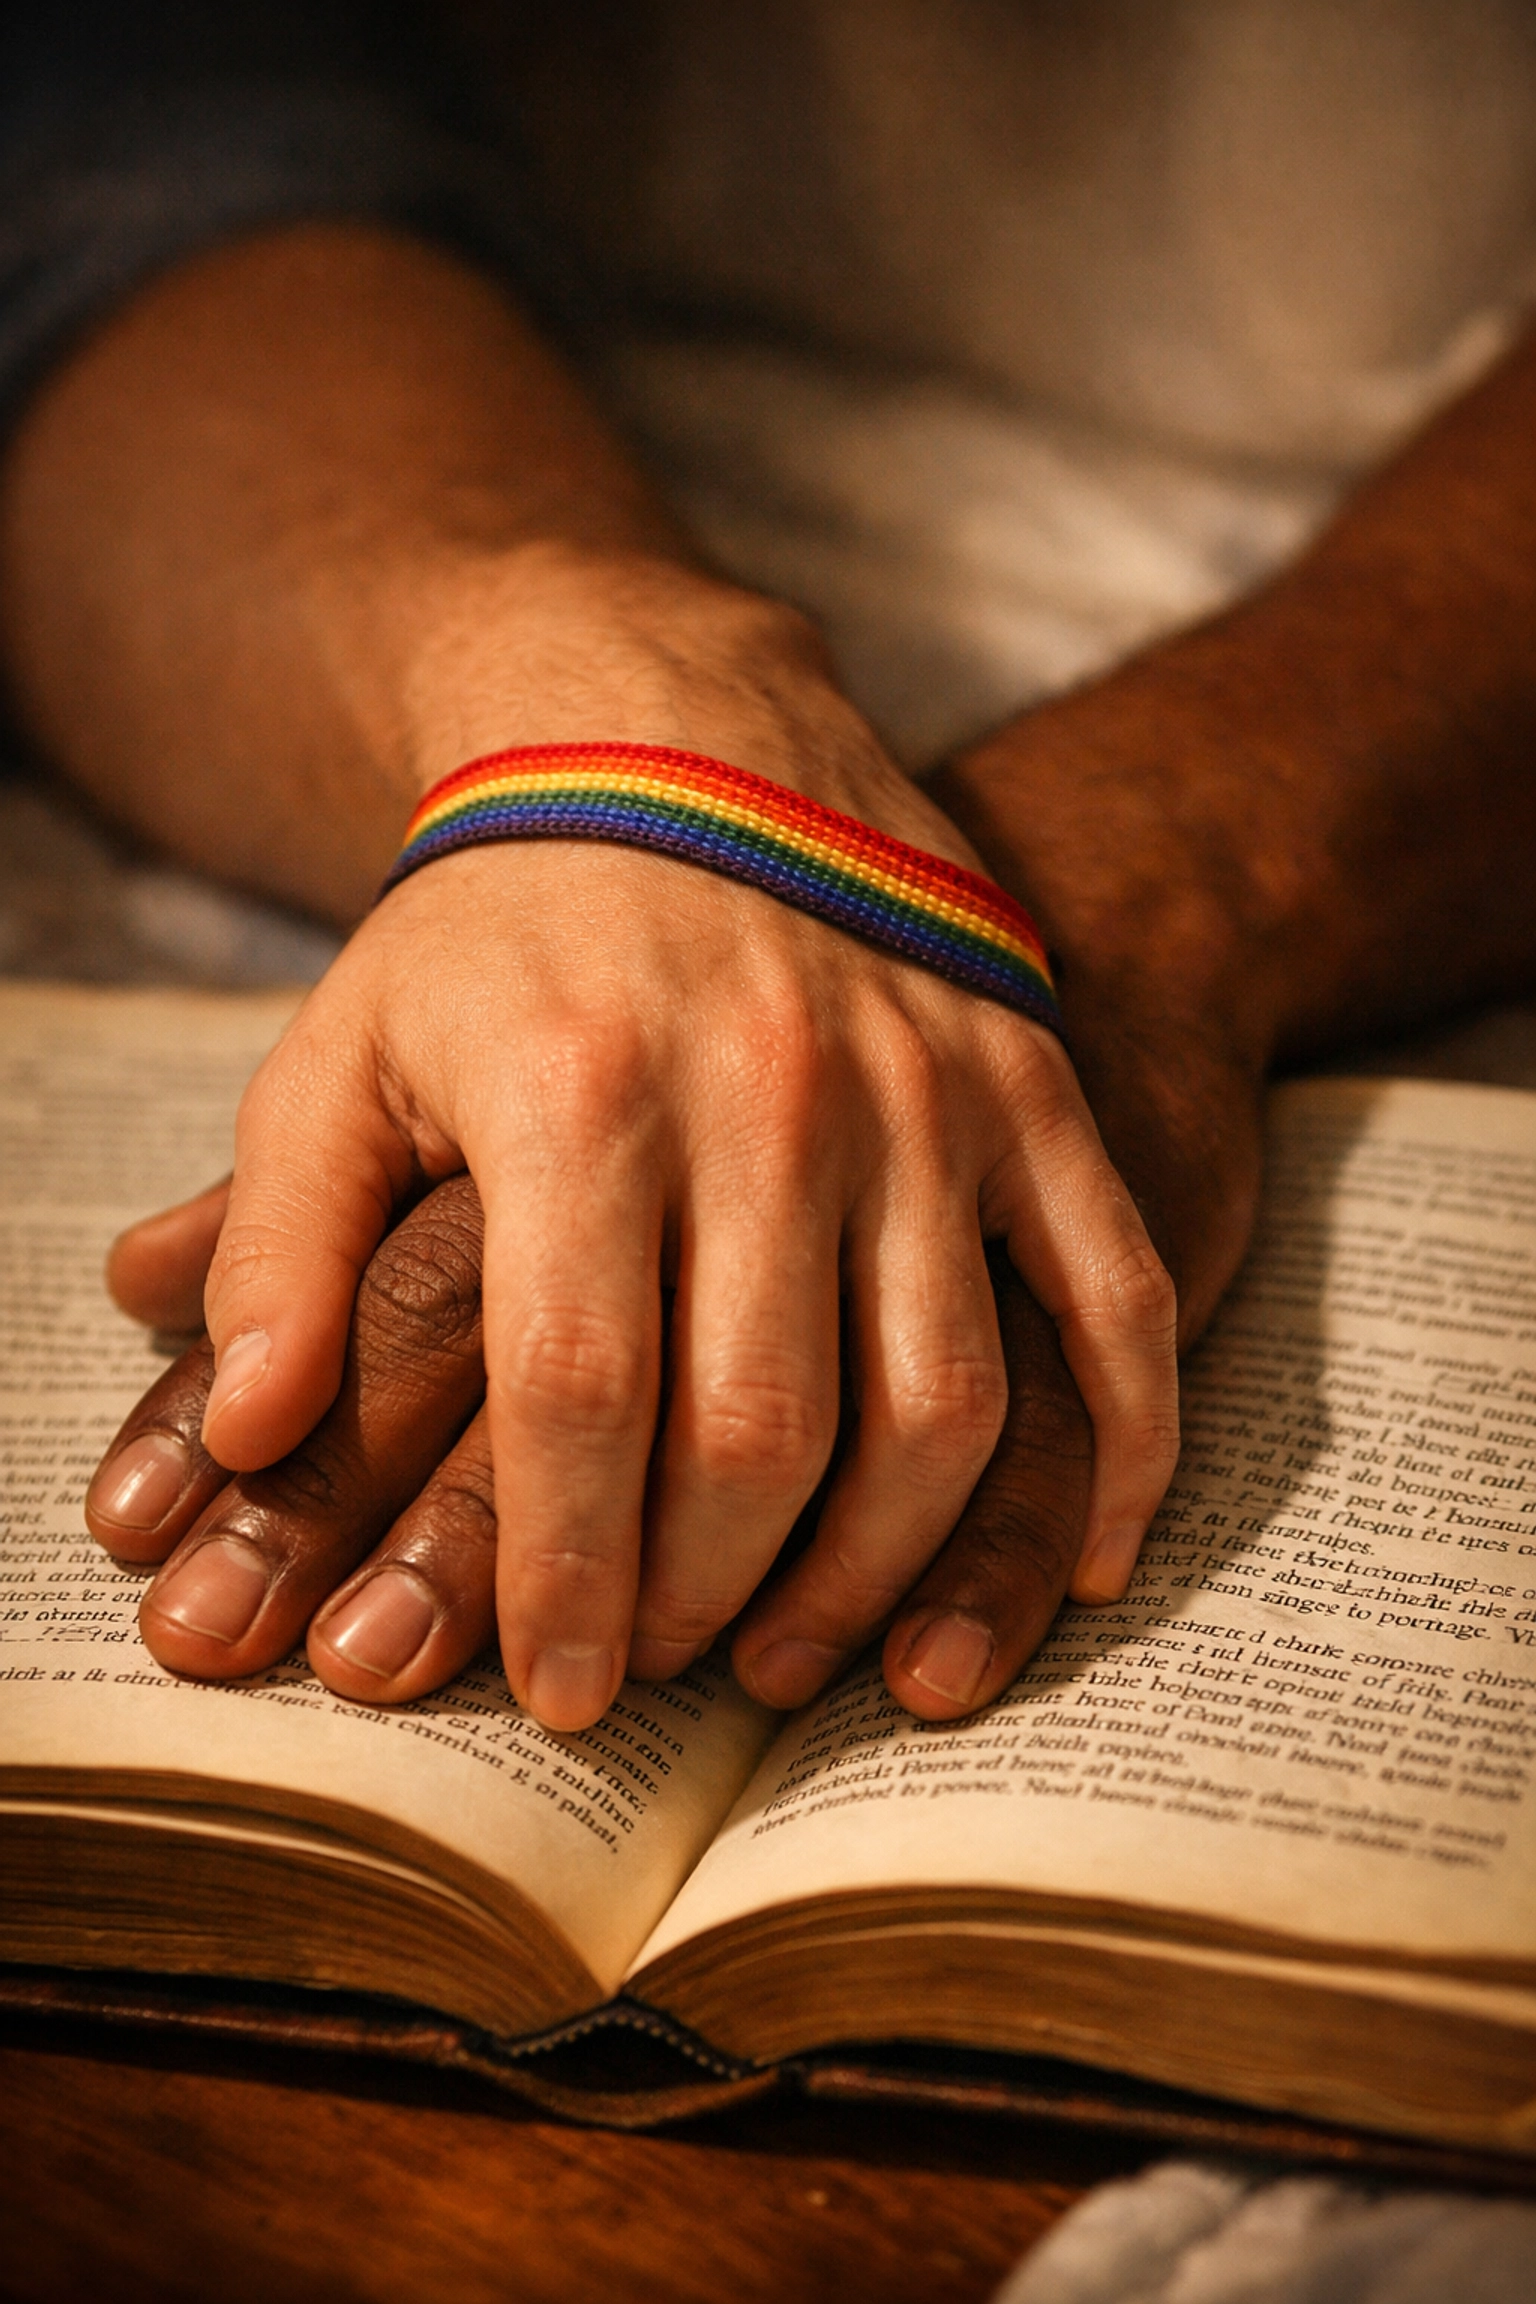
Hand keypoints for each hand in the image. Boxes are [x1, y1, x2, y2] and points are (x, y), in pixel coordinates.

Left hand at [85, 948, 1247, 1721]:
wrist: (685, 737)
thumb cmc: (499, 930)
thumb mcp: (342, 1052)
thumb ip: (277, 1243)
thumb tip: (242, 1435)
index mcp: (583, 1090)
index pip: (576, 1390)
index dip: (562, 1569)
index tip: (558, 1688)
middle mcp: (773, 1092)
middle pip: (762, 1423)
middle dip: (707, 1594)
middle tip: (668, 1667)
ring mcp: (927, 1089)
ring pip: (941, 1396)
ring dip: (882, 1566)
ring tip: (806, 1649)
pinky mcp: (1029, 1086)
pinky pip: (1114, 1291)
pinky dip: (1120, 1441)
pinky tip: (1083, 1558)